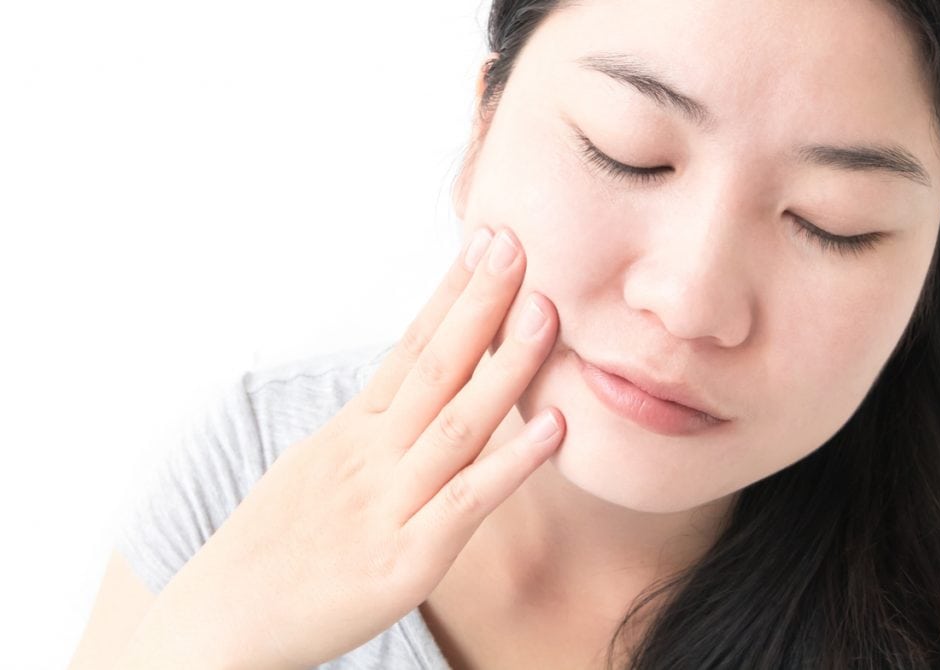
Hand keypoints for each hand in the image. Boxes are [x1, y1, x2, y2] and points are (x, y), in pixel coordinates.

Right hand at [145, 226, 563, 669]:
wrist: (217, 623)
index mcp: (351, 431)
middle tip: (515, 244)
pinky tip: (551, 428)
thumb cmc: (268, 547)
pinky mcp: (403, 563)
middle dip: (479, 303)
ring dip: (505, 366)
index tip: (484, 243)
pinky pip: (465, 504)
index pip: (409, 347)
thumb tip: (407, 392)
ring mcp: (386, 506)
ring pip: (455, 423)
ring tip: (545, 313)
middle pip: (434, 367)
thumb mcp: (316, 466)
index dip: (451, 294)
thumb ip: (368, 429)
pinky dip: (510, 464)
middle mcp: (369, 456)